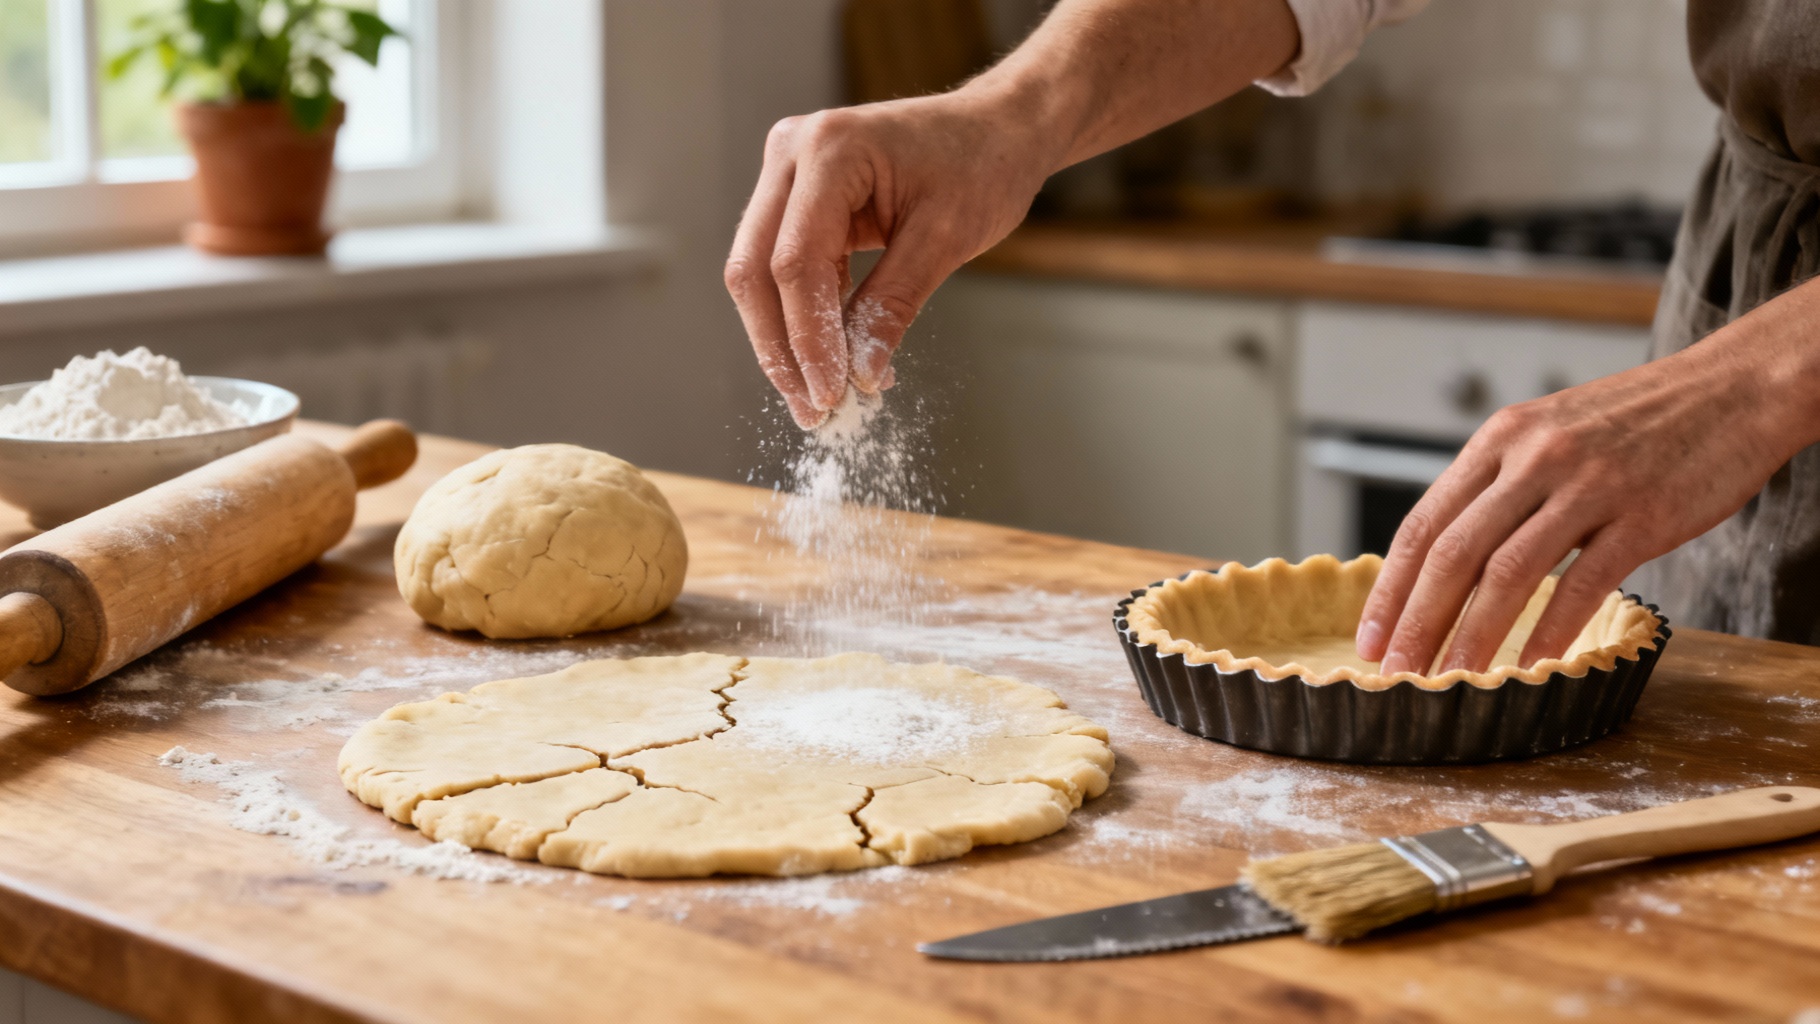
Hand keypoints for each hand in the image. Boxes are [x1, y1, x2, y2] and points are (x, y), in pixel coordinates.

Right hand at [723, 91, 1054, 427]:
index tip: (830, 394)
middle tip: (813, 410)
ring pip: (758, 274)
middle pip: (755, 269)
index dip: (807, 337)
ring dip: (786, 340)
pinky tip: (835, 360)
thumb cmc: (982, 165)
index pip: (795, 262)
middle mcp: (792, 152)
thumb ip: (894, 304)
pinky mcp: (798, 198)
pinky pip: (785, 268)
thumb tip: (859, 376)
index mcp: (829, 149)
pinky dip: (807, 317)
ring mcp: (788, 173)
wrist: (997, 129)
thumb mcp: (945, 239)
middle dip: (781, 349)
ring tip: (822, 398)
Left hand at [1355, 278, 1819, 674]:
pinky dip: (1548, 630)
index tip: (1370, 636)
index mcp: (1500, 439)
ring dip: (1471, 636)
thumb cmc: (1636, 422)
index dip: (1391, 588)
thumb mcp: (1549, 432)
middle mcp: (1533, 457)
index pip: (1423, 523)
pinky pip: (1582, 583)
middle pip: (1453, 554)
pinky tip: (1527, 666)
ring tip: (1449, 681)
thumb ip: (1500, 485)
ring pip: (1507, 572)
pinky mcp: (1641, 514)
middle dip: (1416, 621)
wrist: (1733, 388)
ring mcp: (1587, 485)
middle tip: (1395, 672)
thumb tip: (1449, 558)